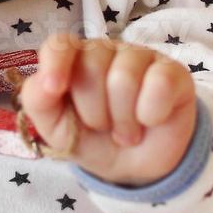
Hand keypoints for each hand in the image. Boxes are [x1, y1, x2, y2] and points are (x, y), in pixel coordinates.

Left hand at [19, 33, 196, 185]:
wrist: (136, 167)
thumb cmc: (92, 139)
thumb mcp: (57, 130)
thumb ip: (39, 101)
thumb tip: (45, 81)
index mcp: (74, 60)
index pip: (60, 44)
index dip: (56, 63)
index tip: (55, 89)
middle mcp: (106, 51)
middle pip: (92, 65)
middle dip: (94, 111)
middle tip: (104, 127)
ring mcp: (141, 57)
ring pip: (124, 77)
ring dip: (123, 120)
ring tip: (127, 132)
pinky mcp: (173, 72)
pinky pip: (159, 84)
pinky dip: (152, 113)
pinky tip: (151, 120)